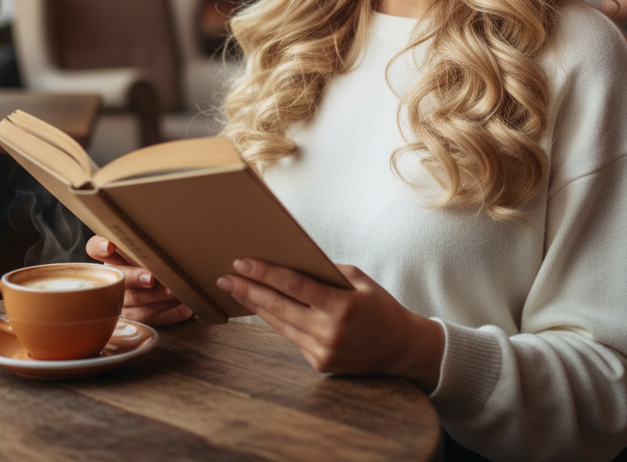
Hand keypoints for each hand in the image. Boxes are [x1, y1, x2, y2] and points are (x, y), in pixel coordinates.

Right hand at [85, 235, 192, 326]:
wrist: (179, 290)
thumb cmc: (165, 262)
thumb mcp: (160, 250)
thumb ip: (155, 246)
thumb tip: (167, 239)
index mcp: (115, 255)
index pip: (95, 248)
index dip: (99, 247)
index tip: (110, 246)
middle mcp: (114, 276)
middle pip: (117, 277)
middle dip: (134, 277)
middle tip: (151, 279)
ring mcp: (119, 299)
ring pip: (132, 298)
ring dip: (154, 294)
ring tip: (172, 290)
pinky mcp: (133, 317)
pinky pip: (144, 314)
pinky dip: (162, 305)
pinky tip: (176, 298)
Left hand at [216, 259, 443, 391]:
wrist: (401, 349)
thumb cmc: (379, 306)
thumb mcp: (358, 279)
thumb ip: (325, 272)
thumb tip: (289, 261)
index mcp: (341, 307)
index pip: (293, 286)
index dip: (264, 273)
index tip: (241, 262)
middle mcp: (329, 332)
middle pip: (278, 307)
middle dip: (248, 290)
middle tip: (225, 277)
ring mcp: (323, 352)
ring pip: (280, 324)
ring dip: (255, 305)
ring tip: (235, 289)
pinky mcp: (319, 364)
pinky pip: (291, 336)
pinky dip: (275, 320)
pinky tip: (260, 307)